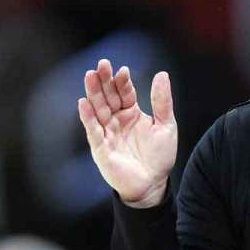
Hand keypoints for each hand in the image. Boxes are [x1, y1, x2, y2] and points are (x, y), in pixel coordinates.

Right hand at [78, 59, 176, 207]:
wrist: (153, 185)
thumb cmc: (159, 157)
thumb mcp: (166, 125)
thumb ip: (162, 101)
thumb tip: (162, 73)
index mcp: (131, 113)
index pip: (124, 92)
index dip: (122, 82)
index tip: (123, 70)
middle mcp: (116, 121)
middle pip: (107, 97)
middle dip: (104, 81)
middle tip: (101, 64)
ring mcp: (107, 133)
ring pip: (98, 110)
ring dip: (93, 93)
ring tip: (90, 76)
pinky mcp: (101, 148)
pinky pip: (93, 131)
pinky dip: (88, 118)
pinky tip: (83, 103)